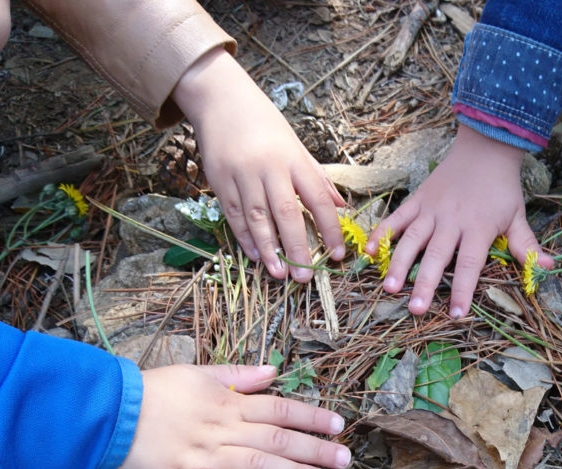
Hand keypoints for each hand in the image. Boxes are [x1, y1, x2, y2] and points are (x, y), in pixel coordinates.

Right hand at [118, 364, 349, 468]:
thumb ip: (239, 376)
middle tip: (346, 460)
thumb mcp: (199, 372)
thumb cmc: (156, 390)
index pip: (280, 409)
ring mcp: (204, 456)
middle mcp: (222, 429)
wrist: (111, 412)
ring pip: (258, 465)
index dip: (312, 418)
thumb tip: (275, 371)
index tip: (339, 426)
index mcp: (228, 402)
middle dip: (315, 450)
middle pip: (277, 440)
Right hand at [174, 49, 343, 281]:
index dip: (330, 229)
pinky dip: (245, 237)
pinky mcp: (219, 180)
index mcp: (293, 159)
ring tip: (280, 273)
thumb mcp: (296, 145)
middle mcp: (268, 168)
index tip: (337, 254)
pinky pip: (234, 215)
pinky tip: (256, 255)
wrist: (220, 99)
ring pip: (258, 219)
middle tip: (305, 277)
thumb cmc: (264, 124)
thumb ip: (317, 178)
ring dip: (269, 249)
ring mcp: (242, 175)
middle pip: (287, 214)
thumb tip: (342, 207)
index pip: (317, 200)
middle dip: (298, 248)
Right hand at [367, 125, 552, 317]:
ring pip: (411, 239)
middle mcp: (452, 220)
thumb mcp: (517, 216)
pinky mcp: (416, 200)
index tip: (457, 314)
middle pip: (437, 256)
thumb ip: (527, 245)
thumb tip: (551, 266)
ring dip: (398, 264)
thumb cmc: (501, 188)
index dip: (464, 290)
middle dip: (426, 284)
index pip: (470, 264)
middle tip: (415, 309)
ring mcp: (431, 210)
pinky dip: (380, 233)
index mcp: (478, 227)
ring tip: (389, 288)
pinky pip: (396, 218)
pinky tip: (367, 252)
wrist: (485, 148)